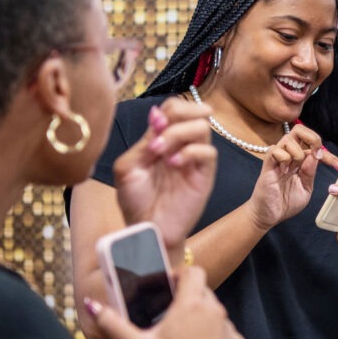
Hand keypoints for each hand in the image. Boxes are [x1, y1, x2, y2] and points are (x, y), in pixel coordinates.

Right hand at [85, 265, 245, 338]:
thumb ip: (113, 325)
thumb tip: (93, 307)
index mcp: (192, 304)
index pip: (192, 272)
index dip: (179, 274)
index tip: (168, 285)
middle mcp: (216, 311)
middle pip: (203, 292)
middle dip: (187, 298)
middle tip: (169, 315)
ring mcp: (230, 330)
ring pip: (215, 315)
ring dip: (201, 321)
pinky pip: (225, 336)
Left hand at [113, 99, 216, 249]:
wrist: (146, 229)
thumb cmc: (135, 201)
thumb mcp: (129, 167)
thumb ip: (143, 141)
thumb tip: (156, 113)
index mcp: (163, 140)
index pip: (174, 109)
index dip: (167, 110)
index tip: (155, 124)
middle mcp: (182, 146)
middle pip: (193, 112)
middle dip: (179, 114)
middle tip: (161, 132)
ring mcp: (194, 160)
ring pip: (203, 127)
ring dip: (179, 133)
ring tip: (162, 152)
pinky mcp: (204, 175)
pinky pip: (208, 152)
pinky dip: (190, 152)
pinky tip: (173, 165)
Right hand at [247, 124, 337, 230]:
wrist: (268, 216)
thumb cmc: (286, 202)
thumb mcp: (305, 188)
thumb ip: (310, 172)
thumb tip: (316, 156)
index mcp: (300, 162)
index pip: (315, 148)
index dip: (329, 155)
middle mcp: (289, 156)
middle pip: (299, 130)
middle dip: (312, 138)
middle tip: (316, 154)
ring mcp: (278, 159)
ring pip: (288, 139)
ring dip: (297, 153)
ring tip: (293, 169)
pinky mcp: (267, 165)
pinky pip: (275, 149)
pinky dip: (283, 158)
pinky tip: (283, 171)